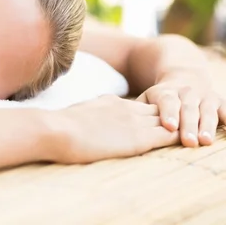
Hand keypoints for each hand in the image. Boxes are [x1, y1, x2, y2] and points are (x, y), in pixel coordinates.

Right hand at [50, 95, 178, 163]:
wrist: (57, 129)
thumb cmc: (58, 126)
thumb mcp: (77, 114)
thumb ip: (89, 114)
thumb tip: (83, 117)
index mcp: (111, 101)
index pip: (139, 106)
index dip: (148, 114)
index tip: (151, 122)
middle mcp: (126, 107)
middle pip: (157, 109)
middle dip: (167, 116)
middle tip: (175, 126)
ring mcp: (134, 121)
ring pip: (167, 120)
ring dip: (176, 125)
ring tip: (184, 133)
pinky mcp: (139, 138)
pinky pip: (168, 135)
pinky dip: (177, 136)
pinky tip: (182, 141)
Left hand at [136, 70, 225, 146]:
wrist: (185, 77)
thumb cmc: (160, 98)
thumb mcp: (147, 99)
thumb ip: (138, 110)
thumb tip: (124, 121)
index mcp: (166, 92)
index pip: (167, 101)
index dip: (169, 113)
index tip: (169, 126)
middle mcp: (187, 93)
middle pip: (188, 109)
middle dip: (189, 125)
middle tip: (189, 142)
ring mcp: (204, 96)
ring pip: (207, 110)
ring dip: (208, 125)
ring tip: (206, 141)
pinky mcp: (219, 101)